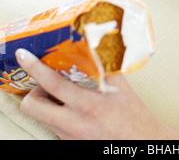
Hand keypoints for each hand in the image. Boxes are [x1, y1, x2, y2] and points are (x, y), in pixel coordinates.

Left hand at [16, 49, 178, 139]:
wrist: (143, 144)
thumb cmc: (136, 119)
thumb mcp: (122, 88)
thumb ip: (107, 65)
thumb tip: (98, 45)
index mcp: (87, 106)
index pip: (52, 84)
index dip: (34, 67)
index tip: (24, 56)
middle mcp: (73, 124)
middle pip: (33, 107)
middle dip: (33, 91)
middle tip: (46, 83)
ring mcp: (70, 137)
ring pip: (41, 118)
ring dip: (46, 103)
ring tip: (63, 95)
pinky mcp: (71, 145)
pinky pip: (55, 127)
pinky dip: (58, 114)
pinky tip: (74, 109)